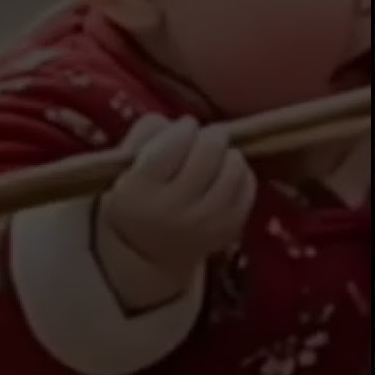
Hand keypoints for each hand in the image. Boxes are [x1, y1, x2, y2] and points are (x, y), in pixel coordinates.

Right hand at [96, 115, 257, 287]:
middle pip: (209, 150)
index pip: (174, 144)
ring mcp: (206, 224)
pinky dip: (240, 173)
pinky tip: (225, 176)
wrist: (147, 251)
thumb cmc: (138, 196)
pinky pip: (249, 185)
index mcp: (138, 192)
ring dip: (227, 154)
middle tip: (202, 141)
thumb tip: (186, 123)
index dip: (184, 128)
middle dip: (209, 136)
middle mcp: (173, 210)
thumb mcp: (125, 165)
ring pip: (234, 166)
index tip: (184, 128)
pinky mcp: (230, 229)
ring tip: (214, 159)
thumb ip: (148, 132)